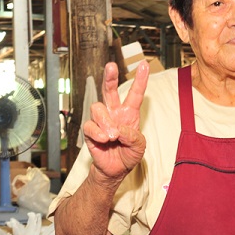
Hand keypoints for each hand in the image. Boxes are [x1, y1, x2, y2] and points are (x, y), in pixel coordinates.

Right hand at [82, 61, 149, 180]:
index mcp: (129, 113)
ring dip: (106, 122)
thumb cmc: (128, 155)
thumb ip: (133, 136)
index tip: (144, 65)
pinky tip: (105, 139)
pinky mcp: (90, 131)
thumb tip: (119, 129)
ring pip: (97, 108)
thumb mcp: (139, 146)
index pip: (135, 93)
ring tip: (113, 136)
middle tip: (111, 66)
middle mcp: (114, 113)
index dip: (140, 79)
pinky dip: (98, 132)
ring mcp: (101, 121)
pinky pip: (90, 126)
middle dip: (110, 77)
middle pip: (109, 90)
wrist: (115, 169)